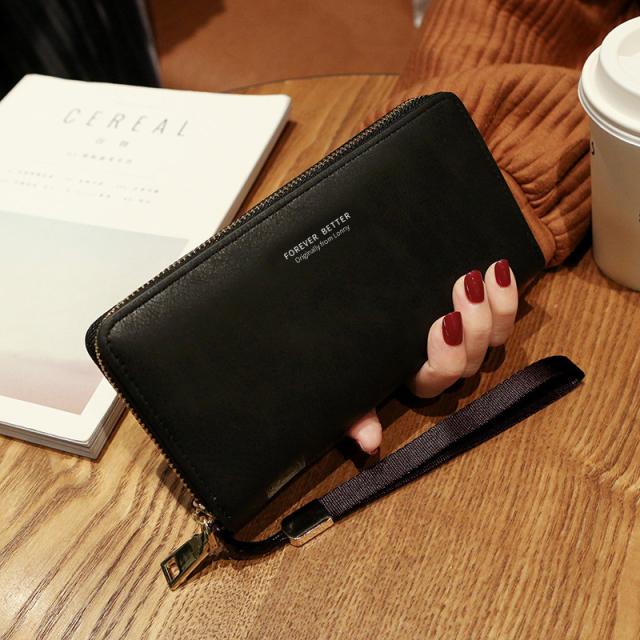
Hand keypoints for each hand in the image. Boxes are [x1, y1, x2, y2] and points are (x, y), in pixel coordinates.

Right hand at [347, 259, 516, 453]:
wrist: (356, 296)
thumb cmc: (352, 340)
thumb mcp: (346, 374)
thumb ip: (357, 412)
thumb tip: (369, 445)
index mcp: (413, 377)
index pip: (436, 379)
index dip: (446, 356)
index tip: (445, 323)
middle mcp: (443, 364)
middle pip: (471, 357)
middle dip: (473, 324)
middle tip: (465, 286)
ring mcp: (465, 342)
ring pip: (493, 339)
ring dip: (494, 309)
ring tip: (484, 276)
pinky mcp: (481, 318)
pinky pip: (504, 317)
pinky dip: (505, 296)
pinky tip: (500, 269)